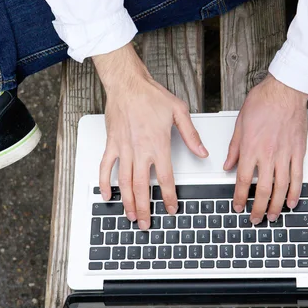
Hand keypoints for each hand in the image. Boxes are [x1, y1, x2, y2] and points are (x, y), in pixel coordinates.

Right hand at [93, 43, 207, 230]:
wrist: (128, 84)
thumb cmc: (151, 95)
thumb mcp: (178, 111)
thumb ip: (191, 135)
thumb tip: (202, 151)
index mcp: (158, 144)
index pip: (165, 178)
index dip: (169, 196)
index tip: (171, 208)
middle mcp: (140, 150)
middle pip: (142, 187)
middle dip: (145, 208)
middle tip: (147, 223)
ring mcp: (124, 148)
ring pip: (124, 182)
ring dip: (127, 202)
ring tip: (131, 216)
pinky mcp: (112, 143)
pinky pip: (106, 167)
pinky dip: (105, 183)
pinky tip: (107, 194)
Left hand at [223, 73, 307, 222]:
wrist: (285, 90)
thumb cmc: (263, 101)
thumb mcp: (240, 123)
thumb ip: (234, 147)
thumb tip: (228, 164)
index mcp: (251, 147)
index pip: (244, 180)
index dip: (240, 197)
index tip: (238, 206)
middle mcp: (268, 154)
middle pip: (264, 190)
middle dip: (258, 208)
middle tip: (255, 218)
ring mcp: (285, 154)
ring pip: (282, 187)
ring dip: (277, 205)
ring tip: (272, 216)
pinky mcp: (299, 151)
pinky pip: (298, 177)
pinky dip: (295, 192)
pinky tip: (293, 201)